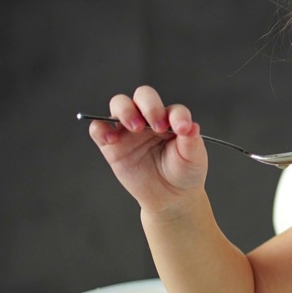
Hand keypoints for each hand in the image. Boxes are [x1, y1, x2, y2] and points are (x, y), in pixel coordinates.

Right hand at [87, 85, 207, 214]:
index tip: (183, 130)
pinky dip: (100, 128)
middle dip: (150, 106)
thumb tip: (191, 125)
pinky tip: (111, 139)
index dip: (178, 116)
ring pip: (119, 104)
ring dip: (125, 110)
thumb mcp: (194, 158)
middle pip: (143, 96)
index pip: (173, 109)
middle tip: (158, 127)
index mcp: (171, 120)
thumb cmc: (184, 172)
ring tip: (136, 127)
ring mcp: (129, 130)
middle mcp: (149, 120)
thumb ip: (192, 141)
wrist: (169, 196)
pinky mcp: (112, 145)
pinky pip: (98, 129)